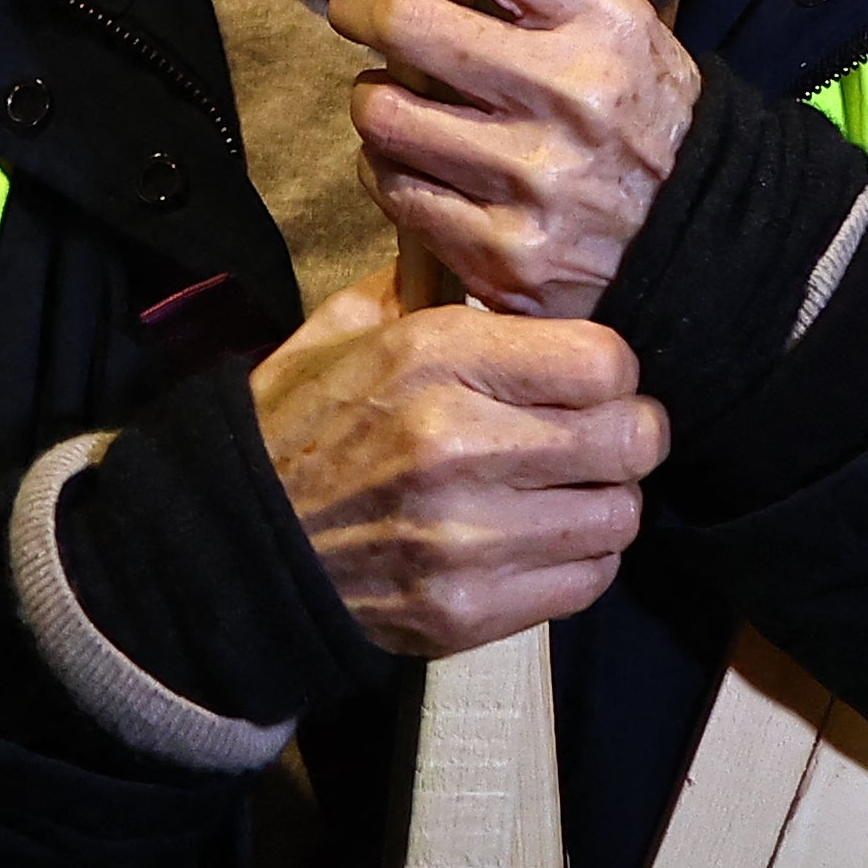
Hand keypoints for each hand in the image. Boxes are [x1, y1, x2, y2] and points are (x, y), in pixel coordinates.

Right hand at [248, 276, 664, 657]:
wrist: (238, 541)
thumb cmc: (302, 422)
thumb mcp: (350, 327)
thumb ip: (431, 284)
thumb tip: (498, 254)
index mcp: (435, 359)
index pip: (605, 361)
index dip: (612, 369)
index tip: (592, 378)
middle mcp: (456, 445)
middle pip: (628, 439)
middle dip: (630, 433)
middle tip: (604, 434)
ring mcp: (462, 538)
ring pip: (618, 516)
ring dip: (607, 500)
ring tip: (572, 489)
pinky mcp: (464, 613)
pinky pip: (585, 584)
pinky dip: (582, 560)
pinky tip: (546, 538)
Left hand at [332, 0, 696, 320]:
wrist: (706, 241)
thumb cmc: (639, 113)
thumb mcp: (616, 27)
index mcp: (601, 19)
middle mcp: (569, 92)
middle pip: (401, 18)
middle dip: (356, 6)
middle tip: (357, 11)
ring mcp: (534, 180)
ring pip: (381, 111)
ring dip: (374, 97)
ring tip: (402, 100)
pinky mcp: (505, 253)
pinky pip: (394, 189)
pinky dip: (388, 168)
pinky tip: (419, 164)